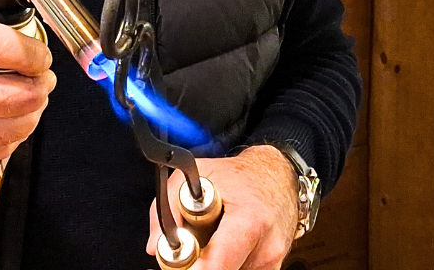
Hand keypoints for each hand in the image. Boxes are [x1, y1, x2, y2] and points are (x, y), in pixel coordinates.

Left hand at [146, 145, 298, 269]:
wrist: (278, 178)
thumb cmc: (239, 176)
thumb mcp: (197, 174)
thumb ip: (168, 205)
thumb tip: (154, 245)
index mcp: (250, 221)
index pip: (219, 262)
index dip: (195, 269)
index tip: (181, 265)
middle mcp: (266, 248)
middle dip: (198, 267)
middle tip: (185, 256)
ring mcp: (271, 263)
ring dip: (211, 265)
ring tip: (207, 243)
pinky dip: (224, 264)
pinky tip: (220, 249)